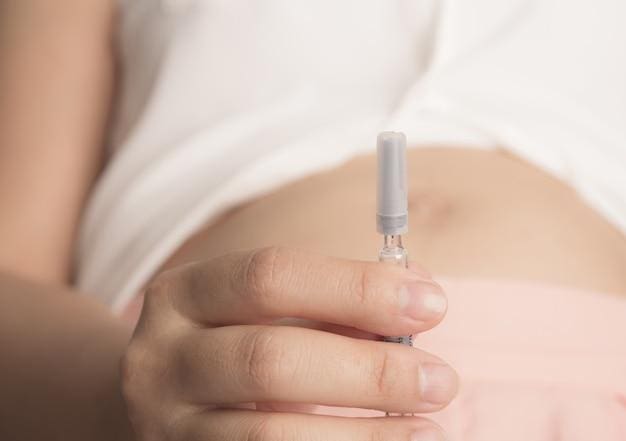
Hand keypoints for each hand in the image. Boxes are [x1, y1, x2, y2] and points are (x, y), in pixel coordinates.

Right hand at [121, 246, 456, 439]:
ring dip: (362, 434)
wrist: (162, 397)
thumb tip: (417, 299)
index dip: (355, 288)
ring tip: (428, 431)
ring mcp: (167, 423)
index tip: (432, 304)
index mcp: (185, 293)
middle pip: (269, 360)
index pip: (270, 276)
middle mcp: (163, 357)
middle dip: (368, 371)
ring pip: (269, 433)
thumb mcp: (264, 310)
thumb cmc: (234, 340)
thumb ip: (329, 303)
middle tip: (441, 380)